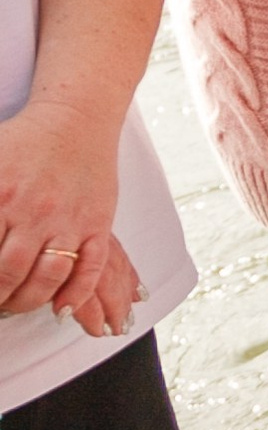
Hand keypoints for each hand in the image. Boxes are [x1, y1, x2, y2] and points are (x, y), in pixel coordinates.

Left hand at [0, 107, 130, 326]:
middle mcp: (33, 211)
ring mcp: (68, 220)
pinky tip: (60, 310)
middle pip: (8, 275)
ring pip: (47, 279)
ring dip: (27, 301)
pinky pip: (89, 269)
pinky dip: (75, 295)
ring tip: (14, 304)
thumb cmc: (24, 142)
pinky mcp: (96, 223)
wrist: (75, 119)